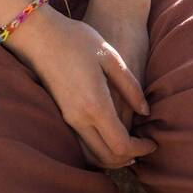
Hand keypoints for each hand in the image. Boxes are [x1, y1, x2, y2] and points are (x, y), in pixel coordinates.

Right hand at [5, 4, 156, 170]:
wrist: (39, 34)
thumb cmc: (77, 39)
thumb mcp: (110, 56)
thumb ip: (130, 86)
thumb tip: (145, 111)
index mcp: (95, 104)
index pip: (121, 145)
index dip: (140, 149)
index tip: (153, 143)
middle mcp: (79, 118)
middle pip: (107, 157)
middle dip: (128, 158)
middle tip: (143, 147)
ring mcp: (67, 118)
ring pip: (92, 154)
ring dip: (112, 156)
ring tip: (129, 146)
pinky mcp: (60, 113)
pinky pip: (82, 143)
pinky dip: (98, 149)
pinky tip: (108, 135)